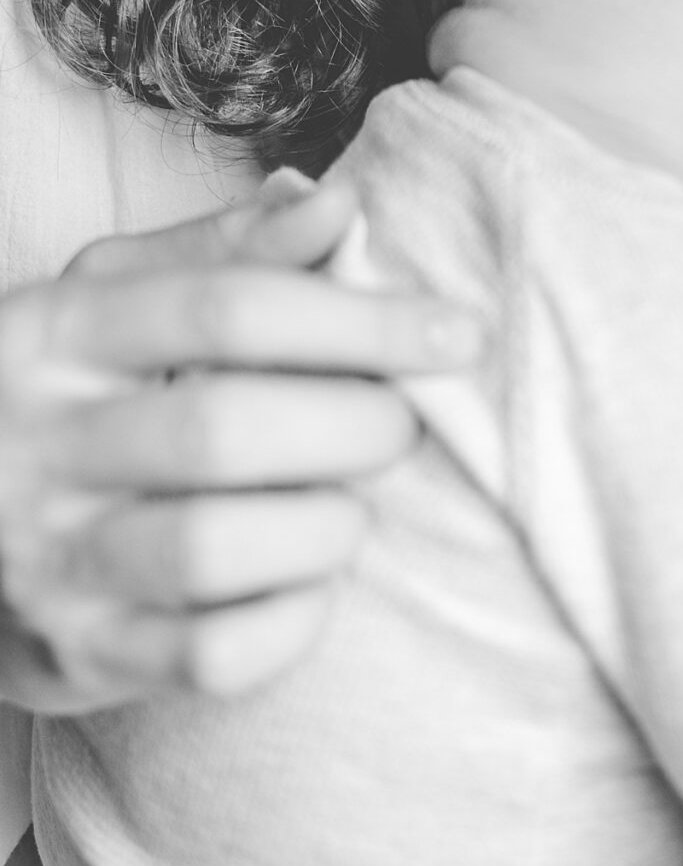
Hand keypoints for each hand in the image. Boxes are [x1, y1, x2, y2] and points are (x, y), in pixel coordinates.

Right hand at [0, 175, 480, 711]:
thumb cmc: (70, 396)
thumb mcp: (115, 300)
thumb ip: (227, 252)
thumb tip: (337, 207)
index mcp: (53, 332)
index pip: (229, 310)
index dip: (362, 319)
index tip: (457, 335)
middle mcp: (36, 444)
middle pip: (227, 428)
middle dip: (354, 426)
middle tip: (397, 425)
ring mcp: (48, 558)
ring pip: (216, 548)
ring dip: (325, 526)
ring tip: (346, 504)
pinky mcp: (76, 658)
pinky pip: (213, 655)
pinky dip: (294, 619)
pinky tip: (307, 580)